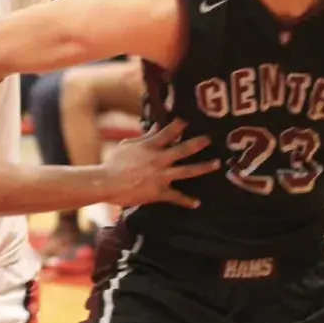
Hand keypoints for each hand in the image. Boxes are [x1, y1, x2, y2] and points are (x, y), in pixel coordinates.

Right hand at [102, 118, 219, 208]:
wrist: (107, 184)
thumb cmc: (114, 162)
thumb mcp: (127, 144)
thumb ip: (145, 136)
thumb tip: (158, 125)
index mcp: (150, 146)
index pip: (168, 131)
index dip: (180, 125)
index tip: (189, 119)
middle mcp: (158, 160)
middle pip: (183, 150)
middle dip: (198, 143)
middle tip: (209, 139)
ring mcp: (161, 176)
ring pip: (186, 171)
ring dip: (203, 167)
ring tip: (216, 164)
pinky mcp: (159, 192)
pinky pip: (176, 197)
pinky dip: (186, 200)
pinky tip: (197, 203)